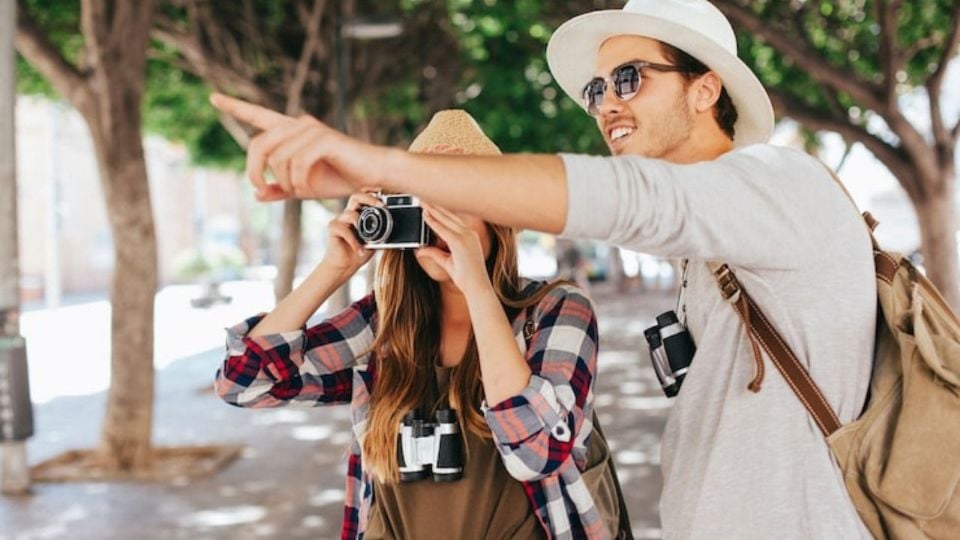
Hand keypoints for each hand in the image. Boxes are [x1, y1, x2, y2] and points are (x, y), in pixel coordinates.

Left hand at [209, 93, 388, 201]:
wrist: (371, 176)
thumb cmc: (339, 178)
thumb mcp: (303, 187)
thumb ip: (280, 189)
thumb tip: (256, 194)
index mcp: (291, 132)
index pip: (259, 116)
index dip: (236, 107)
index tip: (213, 97)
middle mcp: (298, 124)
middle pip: (258, 144)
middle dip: (255, 170)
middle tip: (262, 188)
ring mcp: (311, 130)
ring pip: (278, 158)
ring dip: (285, 182)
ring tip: (299, 190)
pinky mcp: (324, 139)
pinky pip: (297, 163)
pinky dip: (299, 181)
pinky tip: (309, 188)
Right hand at [321, 190, 379, 277]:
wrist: (345, 265)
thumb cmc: (360, 250)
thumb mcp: (375, 240)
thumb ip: (381, 231)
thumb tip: (397, 227)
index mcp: (358, 213)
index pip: (363, 195)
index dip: (371, 191)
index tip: (383, 192)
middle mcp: (348, 214)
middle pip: (356, 196)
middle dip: (369, 198)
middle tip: (380, 206)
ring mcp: (340, 220)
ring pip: (351, 214)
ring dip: (361, 227)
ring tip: (366, 240)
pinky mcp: (333, 228)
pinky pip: (344, 230)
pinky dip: (354, 241)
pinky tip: (359, 250)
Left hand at [415, 205, 492, 294]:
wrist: (477, 287)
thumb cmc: (467, 277)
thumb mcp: (447, 262)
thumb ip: (435, 253)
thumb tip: (421, 250)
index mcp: (470, 236)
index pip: (453, 219)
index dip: (441, 210)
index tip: (431, 203)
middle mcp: (469, 234)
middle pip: (449, 215)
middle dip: (435, 206)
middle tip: (424, 198)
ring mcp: (466, 237)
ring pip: (446, 219)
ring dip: (433, 209)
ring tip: (423, 202)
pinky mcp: (460, 243)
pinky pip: (443, 229)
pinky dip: (433, 222)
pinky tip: (425, 216)